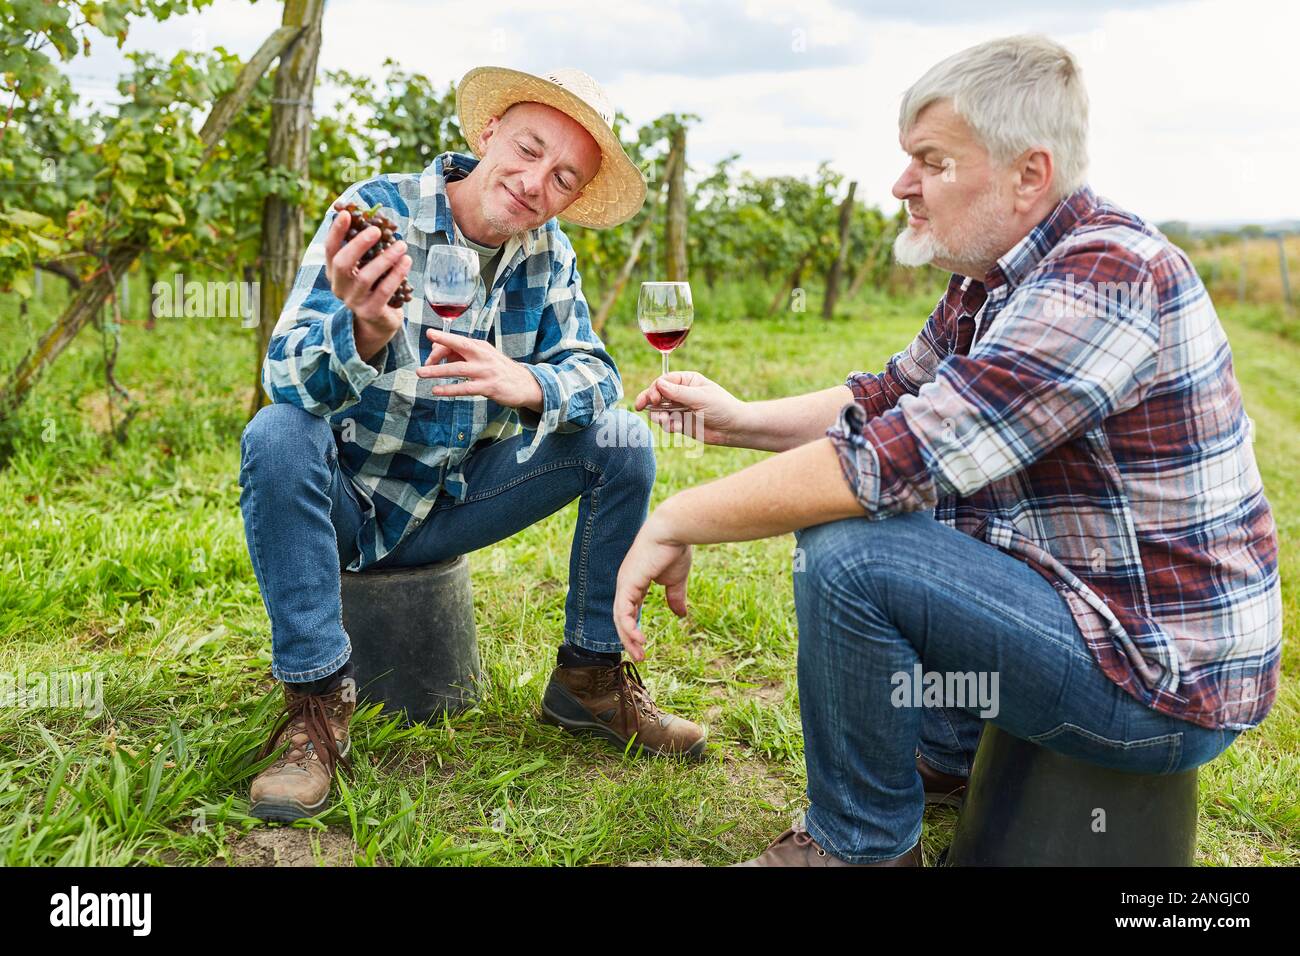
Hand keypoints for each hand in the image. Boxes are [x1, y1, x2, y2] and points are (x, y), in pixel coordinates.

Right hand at [324, 200, 411, 361]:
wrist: (378, 322)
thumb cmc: (374, 286)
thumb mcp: (365, 267)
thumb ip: (366, 248)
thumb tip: (375, 217)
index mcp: (334, 272)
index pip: (330, 249)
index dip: (336, 231)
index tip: (346, 213)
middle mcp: (340, 287)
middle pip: (343, 263)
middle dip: (359, 244)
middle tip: (376, 230)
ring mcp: (354, 301)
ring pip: (366, 277)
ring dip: (385, 259)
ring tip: (402, 245)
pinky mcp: (370, 312)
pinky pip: (384, 291)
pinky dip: (396, 275)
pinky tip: (406, 262)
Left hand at [415, 328, 543, 410]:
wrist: (526, 385)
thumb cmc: (500, 371)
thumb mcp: (483, 358)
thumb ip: (462, 355)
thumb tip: (437, 353)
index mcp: (481, 347)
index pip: (458, 341)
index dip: (441, 344)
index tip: (429, 352)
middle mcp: (483, 356)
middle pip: (460, 346)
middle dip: (441, 345)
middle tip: (425, 347)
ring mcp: (486, 371)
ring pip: (458, 368)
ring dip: (438, 371)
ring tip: (421, 373)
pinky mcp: (489, 387)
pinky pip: (465, 388)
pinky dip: (449, 389)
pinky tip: (436, 391)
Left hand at [614, 510, 692, 661]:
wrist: (673, 530)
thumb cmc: (674, 549)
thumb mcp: (675, 580)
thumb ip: (674, 597)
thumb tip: (680, 615)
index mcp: (635, 582)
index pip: (630, 610)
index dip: (634, 628)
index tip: (643, 645)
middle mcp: (626, 584)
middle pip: (622, 618)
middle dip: (629, 639)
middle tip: (640, 657)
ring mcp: (624, 583)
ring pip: (620, 618)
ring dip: (628, 638)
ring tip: (640, 655)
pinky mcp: (627, 583)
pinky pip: (623, 612)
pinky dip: (629, 628)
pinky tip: (638, 640)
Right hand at [634, 370, 748, 446]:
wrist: (733, 429)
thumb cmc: (722, 407)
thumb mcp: (701, 398)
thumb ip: (678, 393)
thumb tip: (658, 384)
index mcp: (687, 381)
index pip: (663, 381)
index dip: (654, 389)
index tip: (653, 398)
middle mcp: (680, 393)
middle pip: (656, 394)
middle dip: (649, 401)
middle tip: (641, 406)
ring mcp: (679, 408)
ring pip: (658, 410)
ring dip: (656, 415)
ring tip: (662, 420)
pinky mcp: (679, 423)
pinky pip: (666, 424)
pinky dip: (667, 426)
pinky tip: (676, 428)